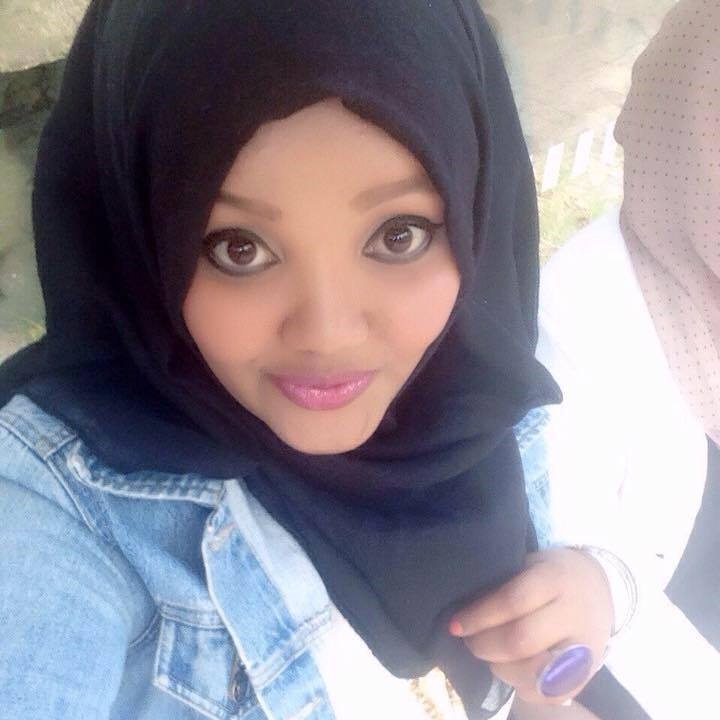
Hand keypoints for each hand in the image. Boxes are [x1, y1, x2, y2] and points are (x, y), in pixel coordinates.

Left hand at [449, 548, 612, 704]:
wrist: (601, 589)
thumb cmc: (552, 573)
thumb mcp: (530, 563)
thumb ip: (504, 584)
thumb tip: (464, 609)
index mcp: (556, 580)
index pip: (512, 601)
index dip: (479, 616)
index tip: (455, 624)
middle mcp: (574, 616)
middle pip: (521, 641)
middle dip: (484, 645)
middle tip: (468, 640)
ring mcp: (585, 650)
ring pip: (533, 674)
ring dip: (499, 667)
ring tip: (488, 652)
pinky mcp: (586, 678)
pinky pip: (547, 695)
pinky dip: (519, 685)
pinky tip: (508, 668)